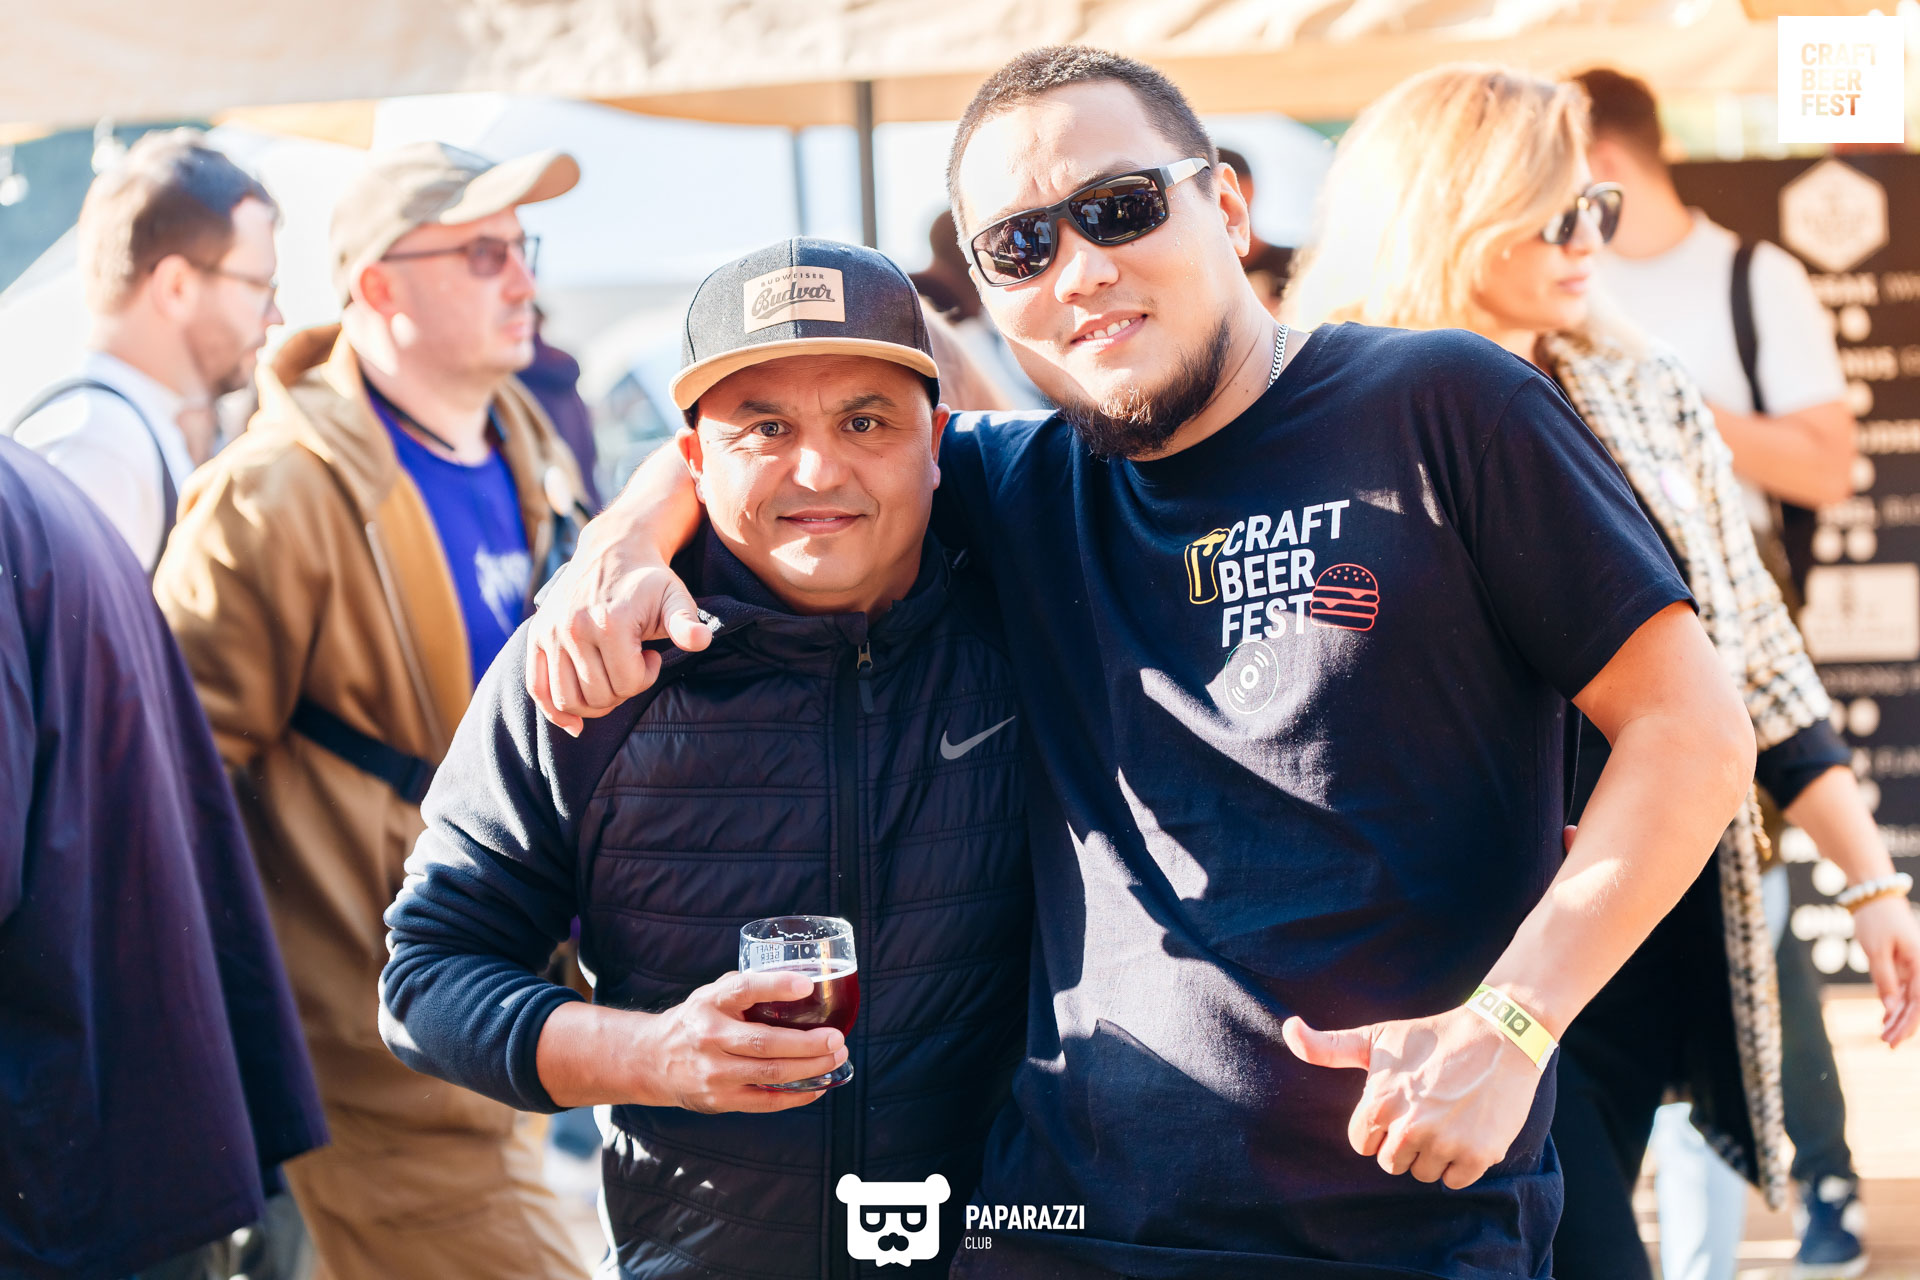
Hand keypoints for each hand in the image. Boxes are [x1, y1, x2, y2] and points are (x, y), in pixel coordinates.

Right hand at [527, 524, 710, 734]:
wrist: (613, 551)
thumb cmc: (649, 582)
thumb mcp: (675, 597)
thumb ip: (687, 622)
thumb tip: (701, 640)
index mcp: (609, 622)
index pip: (628, 684)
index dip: (646, 677)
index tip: (651, 655)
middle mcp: (573, 628)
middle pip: (598, 695)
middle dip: (622, 689)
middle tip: (632, 663)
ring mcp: (550, 633)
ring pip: (569, 699)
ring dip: (595, 702)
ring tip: (611, 676)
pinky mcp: (536, 637)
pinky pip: (537, 688)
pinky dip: (554, 712)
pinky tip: (575, 724)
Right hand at [636, 970, 848, 1112]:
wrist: (652, 1060)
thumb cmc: (696, 1021)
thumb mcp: (711, 994)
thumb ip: (746, 987)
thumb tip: (798, 978)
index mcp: (710, 1003)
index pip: (743, 988)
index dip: (776, 985)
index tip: (806, 985)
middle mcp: (709, 1037)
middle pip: (765, 1042)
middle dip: (808, 1043)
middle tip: (837, 1038)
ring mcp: (713, 1072)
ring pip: (770, 1072)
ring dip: (810, 1068)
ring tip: (836, 1058)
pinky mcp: (719, 1099)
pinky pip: (766, 1101)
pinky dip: (797, 1095)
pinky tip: (818, 1085)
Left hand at [1282, 1006, 1545, 1188]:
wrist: (1500, 1035)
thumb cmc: (1431, 1036)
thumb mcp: (1376, 1037)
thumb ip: (1328, 1047)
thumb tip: (1289, 1028)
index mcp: (1379, 1104)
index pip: (1363, 1144)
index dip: (1378, 1128)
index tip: (1398, 1107)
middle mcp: (1409, 1128)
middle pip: (1391, 1163)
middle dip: (1404, 1143)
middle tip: (1426, 1111)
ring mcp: (1445, 1144)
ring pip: (1423, 1173)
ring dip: (1433, 1154)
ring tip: (1448, 1117)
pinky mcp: (1479, 1156)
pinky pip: (1455, 1180)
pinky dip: (1461, 1163)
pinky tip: (1467, 1130)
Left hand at [1851, 894, 1919, 1045]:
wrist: (1875, 896)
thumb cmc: (1875, 920)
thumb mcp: (1875, 951)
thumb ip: (1885, 980)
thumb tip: (1892, 1009)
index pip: (1918, 1001)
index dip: (1908, 1023)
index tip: (1895, 1039)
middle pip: (1916, 1003)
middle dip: (1903, 1025)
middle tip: (1887, 1044)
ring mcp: (1914, 966)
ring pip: (1910, 999)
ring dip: (1899, 1017)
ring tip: (1884, 1036)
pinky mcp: (1904, 964)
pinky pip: (1904, 989)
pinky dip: (1895, 1003)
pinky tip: (1886, 1018)